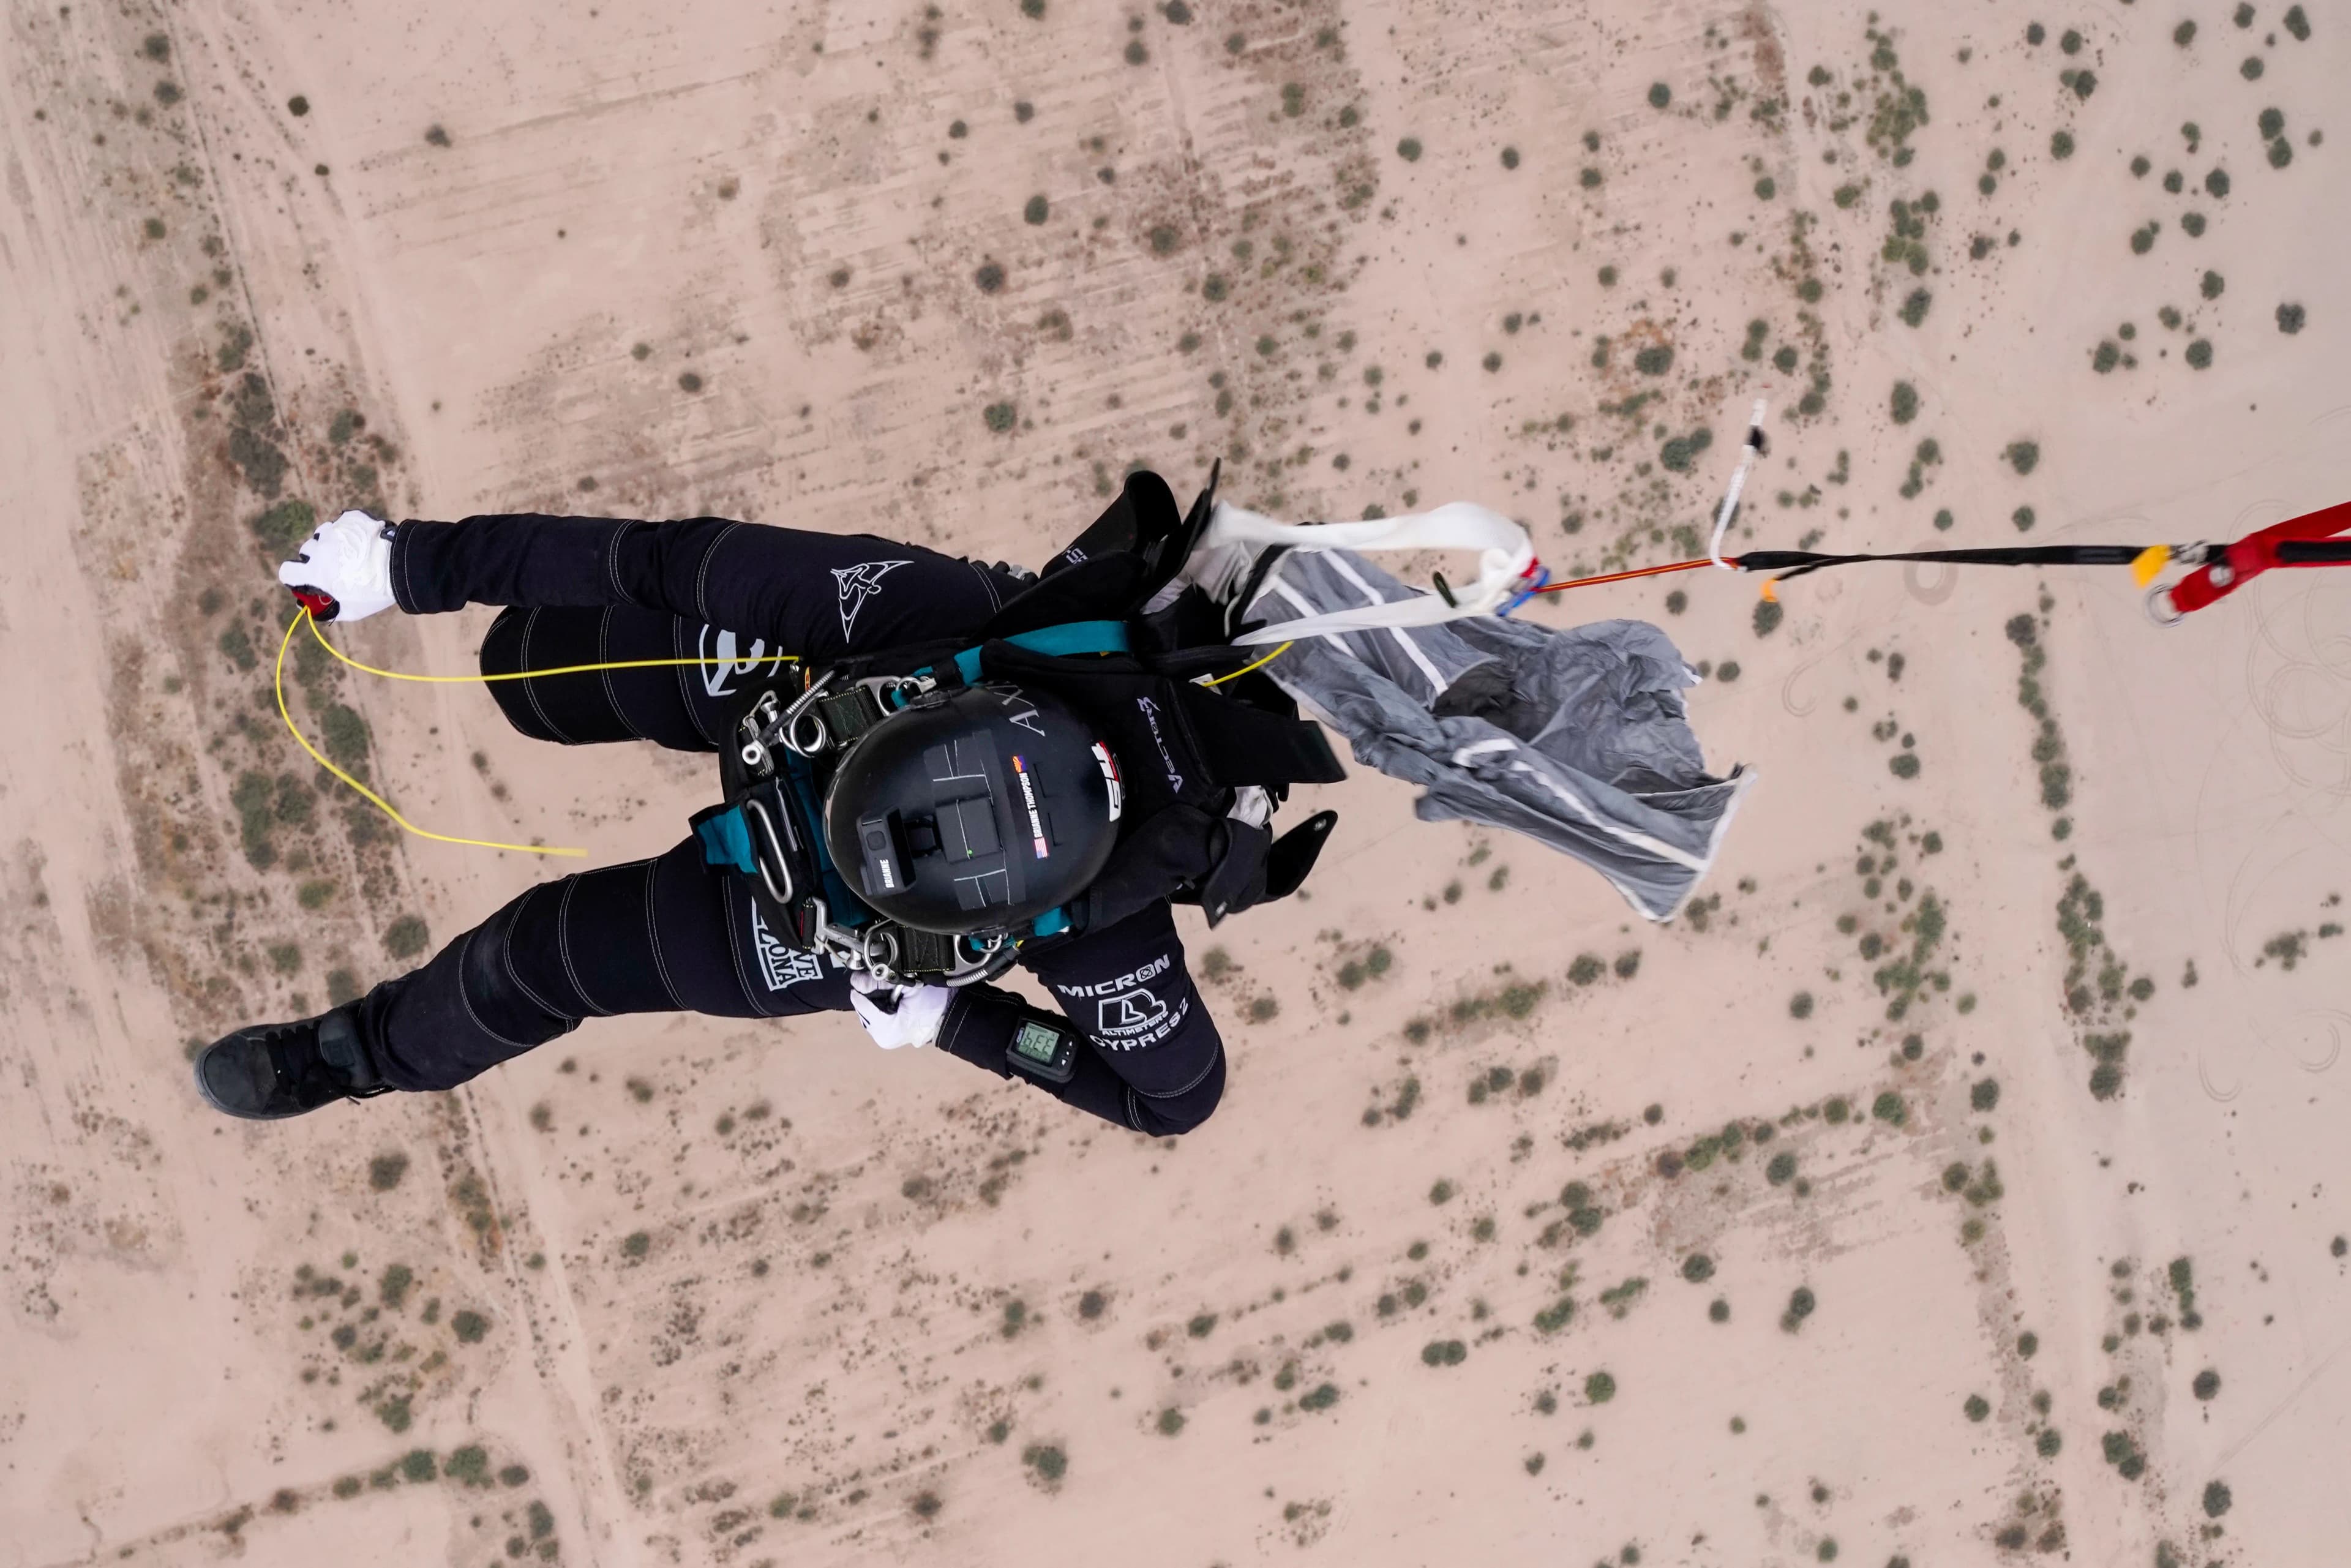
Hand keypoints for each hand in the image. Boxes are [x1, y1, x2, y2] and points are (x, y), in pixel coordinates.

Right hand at [279, 510, 396, 621]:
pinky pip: (342, 523)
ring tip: (349, 551)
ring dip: (330, 542)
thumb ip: (330, 611)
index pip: (287, 570)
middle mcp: (321, 548)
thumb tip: (315, 610)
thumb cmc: (377, 591)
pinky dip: (348, 530)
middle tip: (334, 566)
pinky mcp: (351, 518)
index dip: (292, 575)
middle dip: (315, 558)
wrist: (403, 565)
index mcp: (317, 571)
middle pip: (306, 550)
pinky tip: (361, 539)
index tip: (302, 577)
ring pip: (323, 534)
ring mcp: (336, 531)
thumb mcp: (352, 610)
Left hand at [849, 970, 949, 1049]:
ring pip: (866, 1009)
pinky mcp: (886, 1032)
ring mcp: (884, 1037)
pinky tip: (893, 1000)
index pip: (861, 1003)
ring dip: (875, 998)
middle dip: (870, 993)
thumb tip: (858, 979)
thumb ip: (880, 982)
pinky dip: (880, 1004)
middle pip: (861, 1006)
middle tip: (888, 986)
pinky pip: (875, 1014)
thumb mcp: (908, 987)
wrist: (949, 1013)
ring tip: (894, 994)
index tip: (870, 976)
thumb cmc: (935, 1004)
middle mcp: (882, 1037)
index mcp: (886, 1031)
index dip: (864, 986)